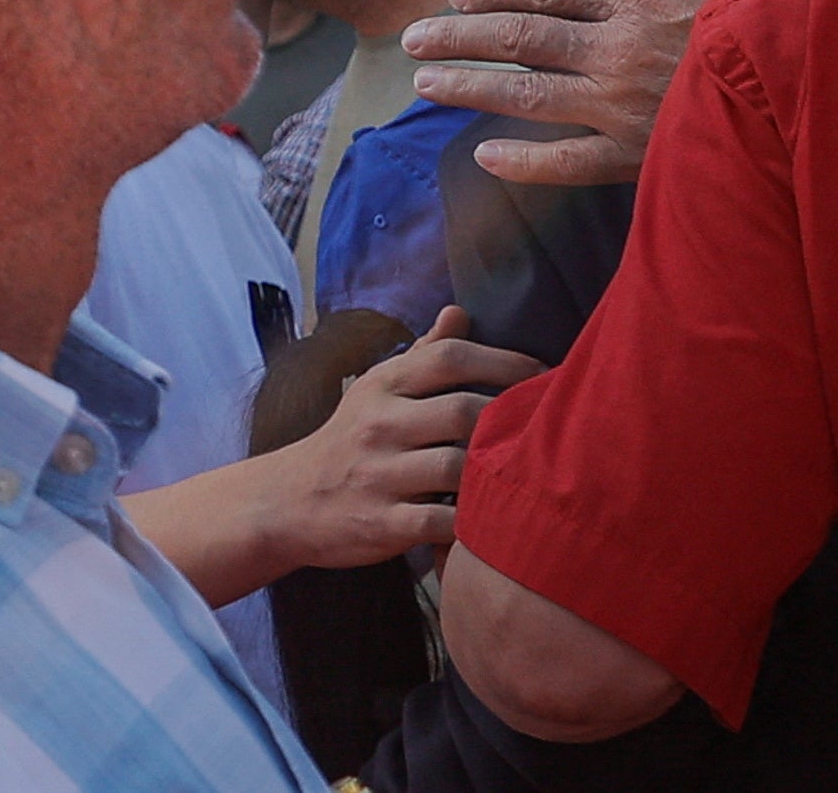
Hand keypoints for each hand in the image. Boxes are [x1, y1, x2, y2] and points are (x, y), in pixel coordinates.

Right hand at [267, 307, 537, 571]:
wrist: (289, 500)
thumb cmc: (350, 441)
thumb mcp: (375, 390)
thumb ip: (421, 354)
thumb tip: (459, 311)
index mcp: (382, 385)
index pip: (449, 357)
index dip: (505, 362)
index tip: (545, 375)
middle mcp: (378, 424)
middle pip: (462, 412)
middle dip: (510, 420)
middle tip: (548, 430)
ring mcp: (379, 474)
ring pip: (457, 469)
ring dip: (495, 475)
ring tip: (529, 477)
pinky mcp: (383, 523)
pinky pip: (443, 524)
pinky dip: (474, 526)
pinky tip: (495, 523)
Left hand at [403, 0, 758, 184]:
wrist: (826, 85)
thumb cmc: (782, 23)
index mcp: (639, 0)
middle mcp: (620, 48)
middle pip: (519, 36)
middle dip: (458, 36)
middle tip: (411, 39)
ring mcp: (627, 104)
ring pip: (527, 93)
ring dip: (470, 87)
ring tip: (425, 84)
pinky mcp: (643, 156)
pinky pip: (569, 162)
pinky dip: (524, 161)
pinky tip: (485, 155)